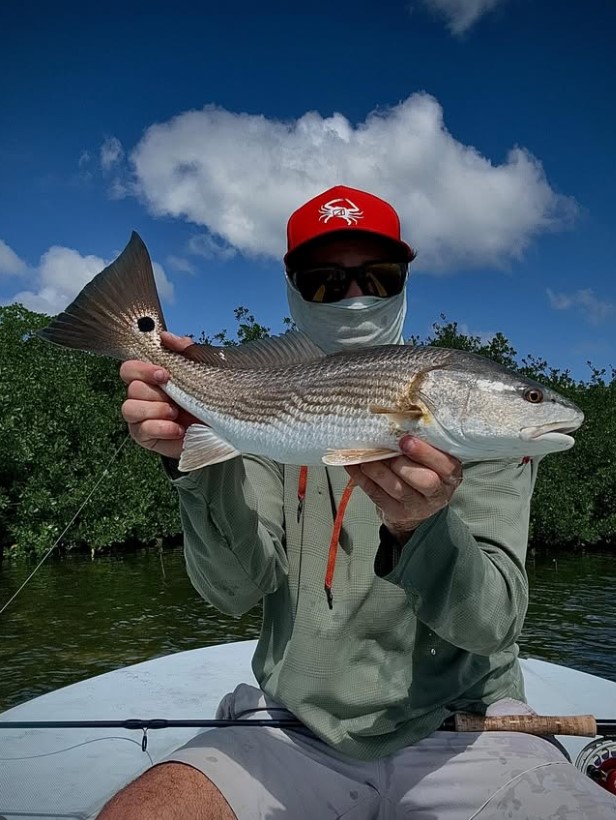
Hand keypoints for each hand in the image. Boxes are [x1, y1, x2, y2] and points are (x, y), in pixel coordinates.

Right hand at [120, 331, 198, 459]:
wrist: (216, 429)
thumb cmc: (204, 399)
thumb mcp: (201, 371)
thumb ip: (185, 351)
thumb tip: (167, 337)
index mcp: (150, 379)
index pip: (129, 368)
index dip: (142, 369)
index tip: (164, 374)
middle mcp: (141, 396)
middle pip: (131, 388)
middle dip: (155, 393)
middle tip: (175, 399)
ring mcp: (140, 417)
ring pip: (129, 408)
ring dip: (156, 410)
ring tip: (176, 413)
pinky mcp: (144, 436)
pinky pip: (142, 430)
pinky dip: (162, 428)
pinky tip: (178, 430)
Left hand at [345, 436, 462, 542]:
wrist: (415, 505)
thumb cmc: (422, 471)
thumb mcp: (431, 458)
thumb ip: (422, 443)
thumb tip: (395, 419)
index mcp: (450, 473)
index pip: (445, 465)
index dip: (425, 453)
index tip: (406, 440)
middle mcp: (437, 492)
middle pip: (425, 481)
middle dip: (403, 464)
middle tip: (388, 451)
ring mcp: (417, 506)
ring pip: (398, 489)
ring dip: (378, 470)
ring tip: (366, 457)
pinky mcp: (397, 513)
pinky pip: (377, 495)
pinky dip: (363, 478)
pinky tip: (354, 465)